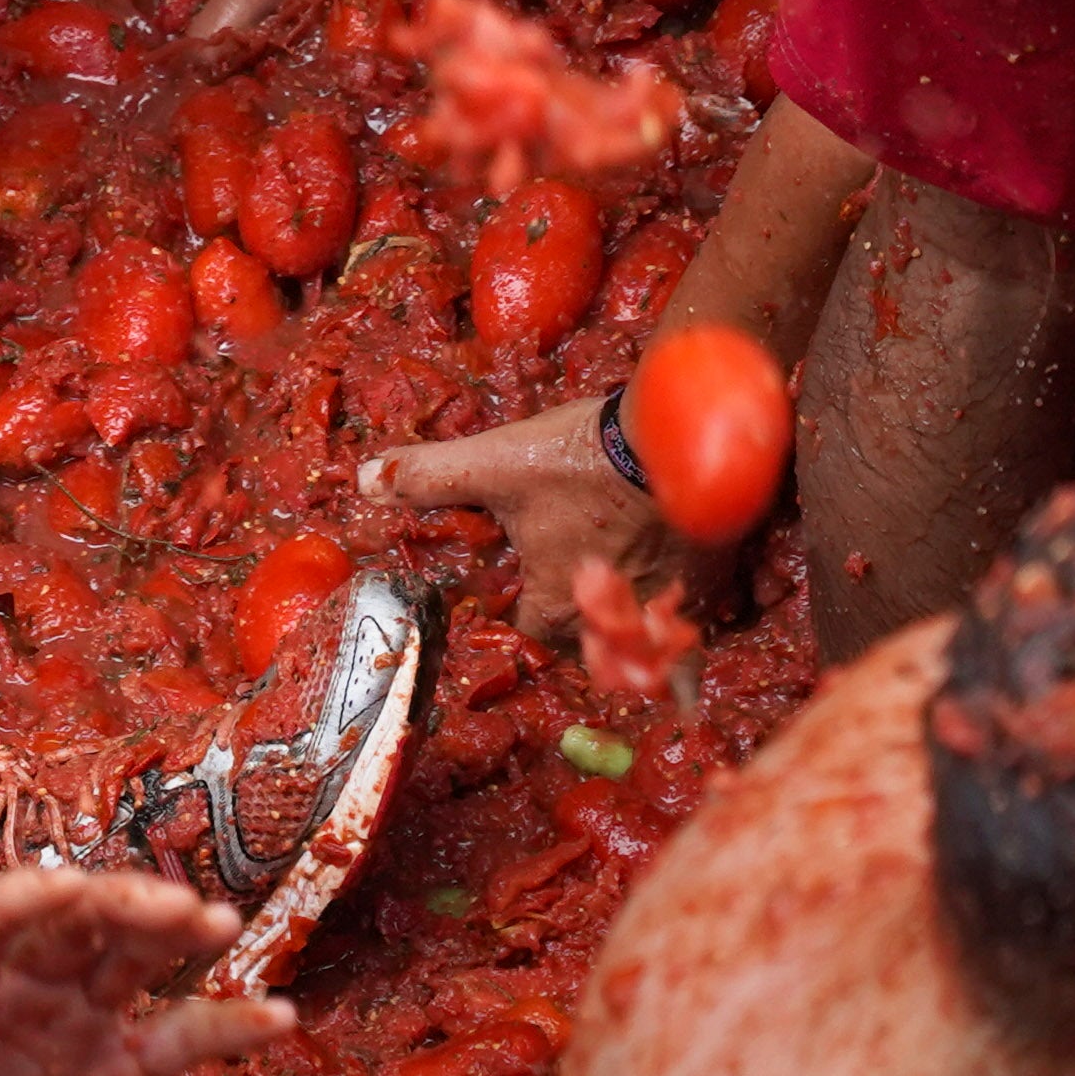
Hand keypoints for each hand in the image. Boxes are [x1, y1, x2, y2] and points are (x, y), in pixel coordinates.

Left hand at [0, 866, 287, 1075]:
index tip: (72, 886)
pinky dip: (225, 1026)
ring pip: (127, 961)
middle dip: (121, 904)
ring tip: (221, 922)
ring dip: (173, 934)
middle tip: (177, 903)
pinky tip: (276, 1018)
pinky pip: (175, 1041)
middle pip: (72, 924)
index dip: (29, 898)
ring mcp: (70, 1029)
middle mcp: (14, 991)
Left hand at [366, 397, 677, 651]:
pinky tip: (676, 594)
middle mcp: (611, 622)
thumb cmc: (579, 459)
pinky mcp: (711, 583)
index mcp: (553, 606)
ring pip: (641, 635)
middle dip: (570, 622)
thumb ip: (428, 477)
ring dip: (628, 623)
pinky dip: (680, 612)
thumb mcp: (493, 464)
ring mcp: (669, 607)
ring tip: (619, 594)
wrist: (678, 435)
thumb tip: (363, 481)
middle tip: (564, 586)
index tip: (513, 591)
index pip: (524, 635)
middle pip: (581, 641)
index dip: (513, 615)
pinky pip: (692, 618)